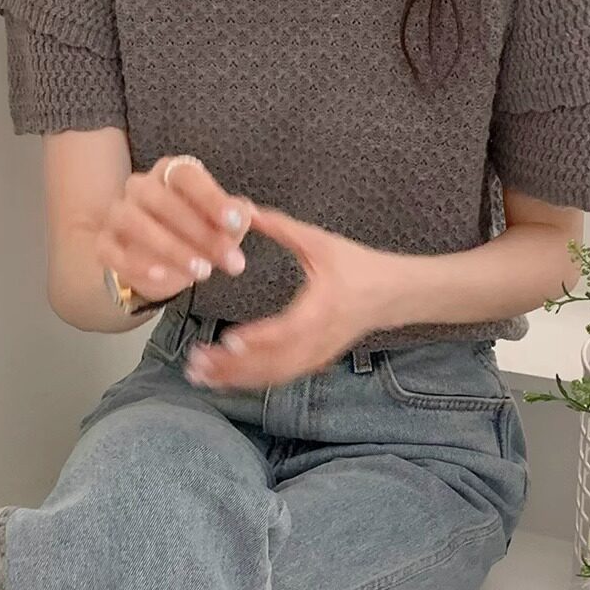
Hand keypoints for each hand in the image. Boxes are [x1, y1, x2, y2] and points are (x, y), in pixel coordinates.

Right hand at [95, 155, 253, 303]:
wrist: (156, 265)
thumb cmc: (194, 237)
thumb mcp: (220, 229)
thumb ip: (235, 220)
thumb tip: (246, 215)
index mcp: (171, 174)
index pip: (187, 175)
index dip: (211, 198)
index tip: (235, 223)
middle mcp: (141, 187)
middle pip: (163, 200)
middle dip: (201, 233)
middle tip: (230, 261)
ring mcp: (118, 213)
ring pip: (135, 222)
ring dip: (172, 248)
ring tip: (203, 272)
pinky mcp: (104, 243)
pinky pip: (111, 250)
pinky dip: (135, 264)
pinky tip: (161, 277)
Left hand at [185, 207, 406, 389]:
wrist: (393, 295)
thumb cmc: (359, 266)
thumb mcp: (321, 242)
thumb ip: (281, 227)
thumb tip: (243, 209)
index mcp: (321, 309)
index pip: (286, 330)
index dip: (258, 339)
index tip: (228, 341)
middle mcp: (319, 339)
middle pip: (273, 363)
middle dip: (233, 367)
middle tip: (196, 364)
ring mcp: (317, 355)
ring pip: (274, 375)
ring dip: (237, 379)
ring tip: (201, 376)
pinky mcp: (315, 361)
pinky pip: (280, 377)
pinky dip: (251, 381)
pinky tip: (225, 379)